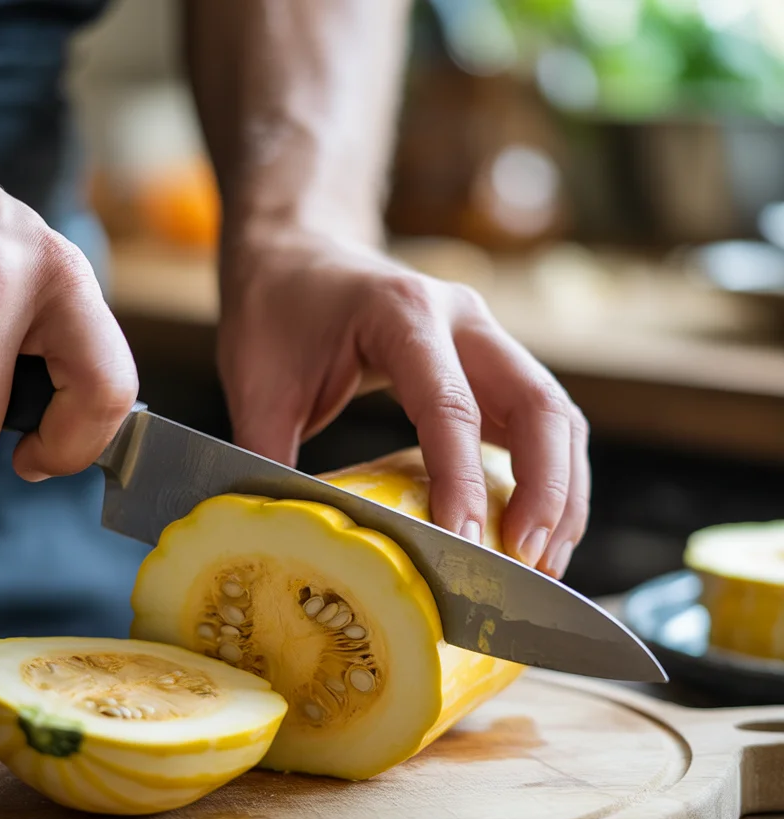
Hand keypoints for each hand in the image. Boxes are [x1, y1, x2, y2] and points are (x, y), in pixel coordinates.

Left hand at [216, 227, 589, 578]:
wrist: (297, 254)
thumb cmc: (275, 310)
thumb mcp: (256, 383)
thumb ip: (267, 457)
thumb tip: (285, 540)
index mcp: (402, 313)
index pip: (450, 405)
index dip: (462, 480)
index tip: (463, 543)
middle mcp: (461, 318)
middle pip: (539, 405)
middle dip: (546, 492)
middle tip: (526, 564)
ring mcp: (486, 337)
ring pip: (556, 415)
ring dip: (562, 491)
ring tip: (544, 561)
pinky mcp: (490, 364)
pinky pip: (542, 420)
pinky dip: (550, 476)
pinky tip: (536, 527)